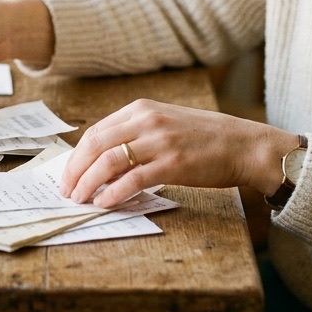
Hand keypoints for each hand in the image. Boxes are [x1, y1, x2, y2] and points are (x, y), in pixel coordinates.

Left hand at [59, 99, 298, 207]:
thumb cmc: (206, 138)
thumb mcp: (166, 123)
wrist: (245, 145)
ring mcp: (160, 141)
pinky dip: (113, 193)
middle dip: (75, 171)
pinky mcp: (172, 163)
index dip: (77, 156)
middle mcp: (147, 120)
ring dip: (88, 184)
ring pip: (109, 162)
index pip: (96, 132)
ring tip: (80, 200)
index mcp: (142, 108)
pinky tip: (105, 203)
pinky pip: (132, 179)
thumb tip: (105, 158)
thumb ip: (137, 133)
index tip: (68, 174)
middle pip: (95, 145)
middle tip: (67, 191)